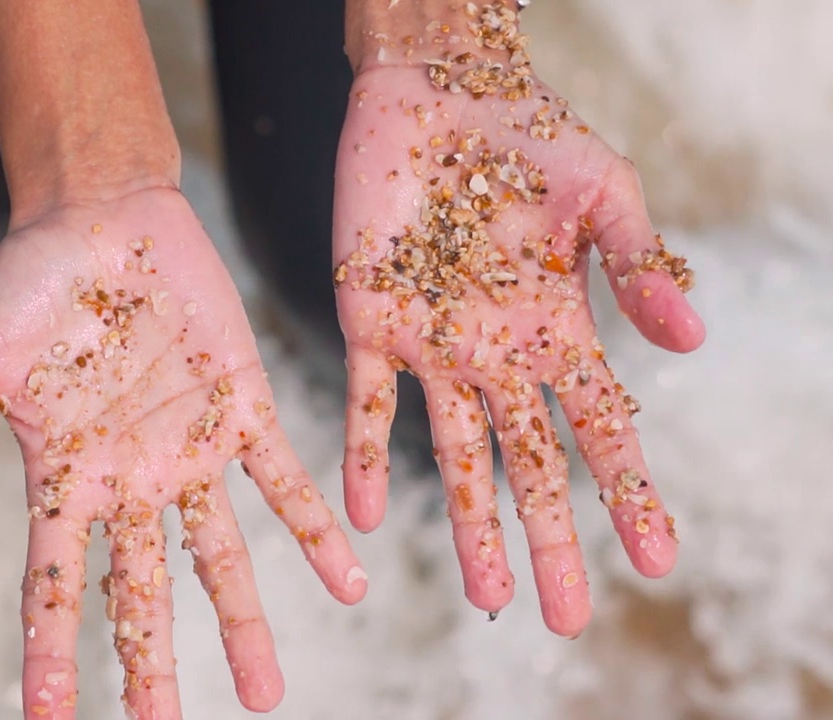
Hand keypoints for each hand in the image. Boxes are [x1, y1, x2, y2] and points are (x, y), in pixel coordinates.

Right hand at [0, 188, 366, 717]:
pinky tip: (349, 581)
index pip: (53, 584)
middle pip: (141, 591)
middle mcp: (128, 479)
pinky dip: (315, 530)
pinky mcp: (242, 407)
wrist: (98, 215)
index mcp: (62, 477)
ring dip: (245, 622)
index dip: (51, 654)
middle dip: (153, 665)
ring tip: (266, 694)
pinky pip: (284, 481)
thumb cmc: (24, 284)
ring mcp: (188, 449)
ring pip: (219, 555)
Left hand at [333, 4, 704, 635]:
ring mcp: (432, 345)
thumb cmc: (529, 133)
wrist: (436, 89)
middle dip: (549, 538)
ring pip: (454, 453)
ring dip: (468, 522)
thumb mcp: (604, 192)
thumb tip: (693, 344)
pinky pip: (365, 402)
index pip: (604, 427)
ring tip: (484, 592)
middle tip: (564, 617)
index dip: (632, 493)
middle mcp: (497, 354)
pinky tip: (367, 513)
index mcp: (558, 328)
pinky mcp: (369, 320)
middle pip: (530, 463)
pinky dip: (364, 454)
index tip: (658, 560)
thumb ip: (640, 265)